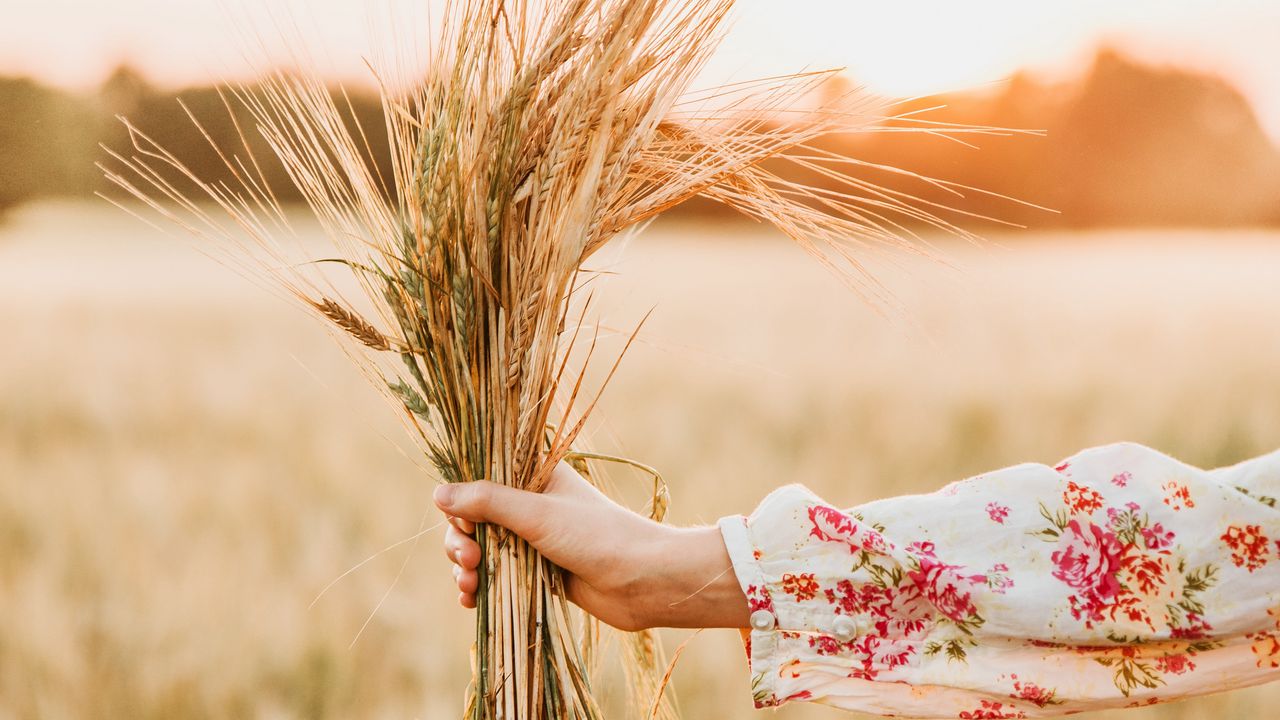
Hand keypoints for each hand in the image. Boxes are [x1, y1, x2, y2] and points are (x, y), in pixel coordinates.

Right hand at [434, 462, 748, 630]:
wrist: (643, 582)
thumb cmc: (596, 537)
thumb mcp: (537, 514)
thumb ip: (488, 502)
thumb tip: (437, 493)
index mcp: (533, 476)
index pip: (479, 480)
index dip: (462, 503)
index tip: (465, 524)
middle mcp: (530, 504)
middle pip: (473, 518)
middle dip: (460, 541)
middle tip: (469, 560)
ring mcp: (532, 539)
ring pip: (481, 549)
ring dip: (465, 568)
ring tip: (469, 586)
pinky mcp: (537, 571)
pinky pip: (496, 576)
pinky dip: (479, 587)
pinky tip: (471, 601)